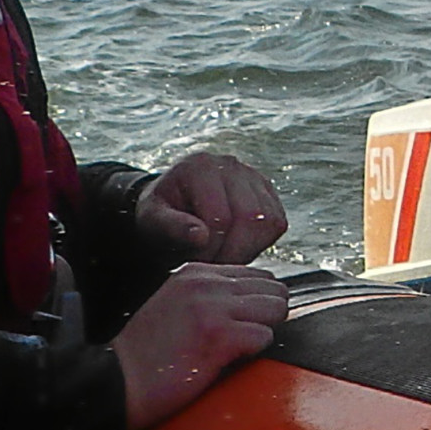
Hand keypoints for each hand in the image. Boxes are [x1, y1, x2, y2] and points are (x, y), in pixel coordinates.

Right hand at [113, 263, 289, 429]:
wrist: (118, 380)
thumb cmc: (146, 353)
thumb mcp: (176, 305)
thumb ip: (211, 296)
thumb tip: (255, 303)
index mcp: (195, 274)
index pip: (257, 275)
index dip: (260, 301)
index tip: (247, 321)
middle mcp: (206, 284)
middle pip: (273, 289)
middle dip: (268, 314)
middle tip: (248, 336)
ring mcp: (212, 308)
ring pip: (275, 308)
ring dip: (264, 330)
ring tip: (239, 348)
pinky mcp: (218, 337)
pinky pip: (265, 336)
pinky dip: (255, 351)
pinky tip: (232, 359)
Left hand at [136, 152, 287, 263]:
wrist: (171, 206)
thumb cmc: (160, 214)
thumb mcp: (152, 221)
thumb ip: (171, 227)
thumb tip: (200, 236)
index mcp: (201, 168)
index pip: (221, 217)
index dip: (211, 248)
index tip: (196, 260)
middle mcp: (232, 166)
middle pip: (250, 218)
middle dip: (233, 251)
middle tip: (213, 263)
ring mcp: (254, 177)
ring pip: (269, 221)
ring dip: (249, 248)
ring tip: (224, 255)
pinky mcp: (268, 192)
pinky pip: (278, 223)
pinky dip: (260, 242)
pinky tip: (237, 246)